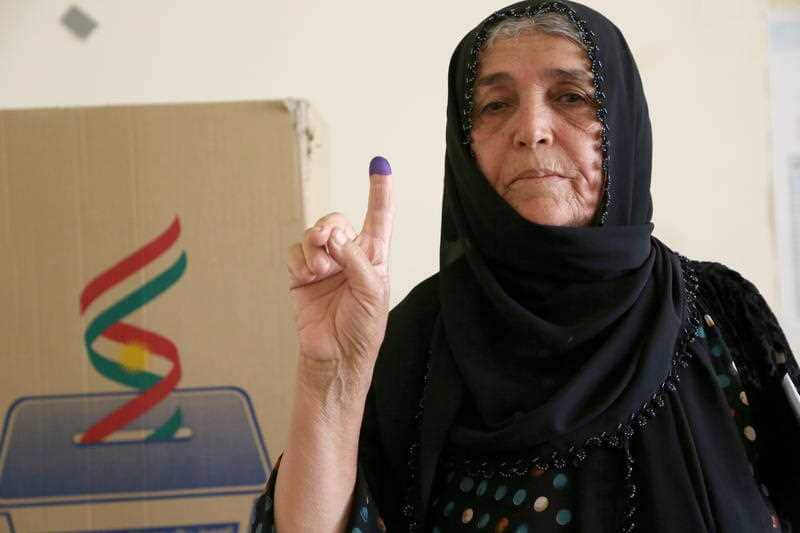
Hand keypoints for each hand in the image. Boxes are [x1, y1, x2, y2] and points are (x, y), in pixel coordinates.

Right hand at [286, 156, 393, 396]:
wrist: (336, 358)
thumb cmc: (363, 330)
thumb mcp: (372, 292)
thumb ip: (356, 259)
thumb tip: (334, 236)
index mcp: (374, 257)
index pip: (379, 217)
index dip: (380, 190)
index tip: (380, 164)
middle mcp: (350, 257)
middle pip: (336, 221)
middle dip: (329, 229)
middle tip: (328, 246)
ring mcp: (324, 266)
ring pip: (313, 235)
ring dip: (314, 249)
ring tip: (320, 272)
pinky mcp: (302, 277)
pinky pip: (294, 254)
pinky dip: (299, 262)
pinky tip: (307, 278)